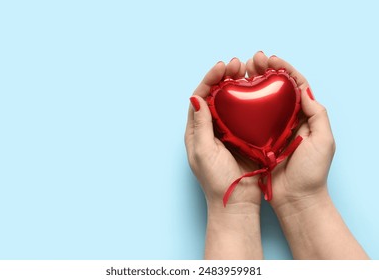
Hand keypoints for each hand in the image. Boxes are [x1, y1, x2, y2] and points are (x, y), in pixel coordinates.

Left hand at [185, 58, 261, 210]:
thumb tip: (196, 97)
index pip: (200, 98)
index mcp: (196, 131)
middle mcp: (210, 129)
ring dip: (236, 85)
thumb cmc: (217, 181)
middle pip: (215, 96)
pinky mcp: (243, 137)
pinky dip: (249, 100)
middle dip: (223, 78)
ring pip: (230, 102)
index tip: (221, 67)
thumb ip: (200, 125)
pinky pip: (244, 114)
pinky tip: (257, 90)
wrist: (236, 203)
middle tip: (237, 65)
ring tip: (247, 71)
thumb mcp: (204, 152)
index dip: (209, 80)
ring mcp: (227, 132)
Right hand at [246, 52, 335, 212]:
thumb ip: (317, 114)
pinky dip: (242, 105)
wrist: (296, 199)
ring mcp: (270, 129)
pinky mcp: (256, 140)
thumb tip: (303, 89)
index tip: (271, 59)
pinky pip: (248, 118)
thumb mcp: (323, 141)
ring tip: (241, 72)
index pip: (295, 86)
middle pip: (276, 89)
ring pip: (260, 100)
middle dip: (265, 71)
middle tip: (253, 61)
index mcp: (304, 117)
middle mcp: (286, 120)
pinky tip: (233, 95)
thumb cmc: (311, 173)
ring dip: (252, 83)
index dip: (284, 69)